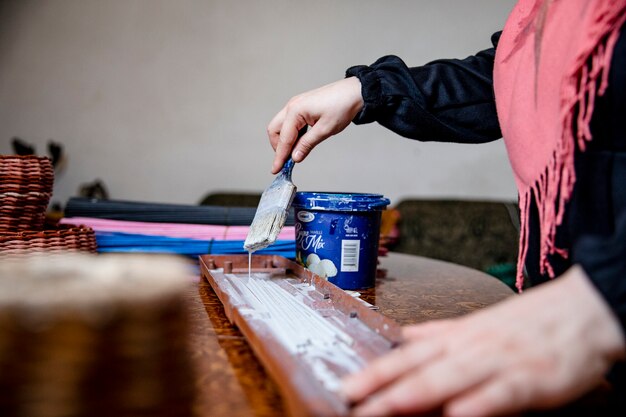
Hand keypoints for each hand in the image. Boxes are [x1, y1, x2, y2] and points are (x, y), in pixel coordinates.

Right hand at [267, 77, 363, 173]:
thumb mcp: (325, 130)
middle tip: (286, 161)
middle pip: (274, 130)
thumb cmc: (342, 106)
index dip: (280, 156)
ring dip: (284, 140)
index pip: (283, 139)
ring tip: (295, 152)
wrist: (354, 92)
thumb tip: (295, 157)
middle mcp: (292, 106)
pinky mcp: (301, 106)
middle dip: (278, 146)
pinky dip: (291, 133)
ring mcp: (296, 104)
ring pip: (280, 126)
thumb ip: (307, 144)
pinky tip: (300, 142)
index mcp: (295, 111)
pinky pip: (289, 122)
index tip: (276, 169)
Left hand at [341, 266, 625, 416]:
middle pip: (421, 369)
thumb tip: (402, 336)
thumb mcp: (475, 325)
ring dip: (417, 393)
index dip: (375, 372)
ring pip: (452, 377)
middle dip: (384, 388)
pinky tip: (458, 414)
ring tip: (387, 407)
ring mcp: (499, 361)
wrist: (582, 310)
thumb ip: (437, 333)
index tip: (346, 387)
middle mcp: (470, 347)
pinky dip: (479, 403)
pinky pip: (501, 393)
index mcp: (455, 337)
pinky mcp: (531, 378)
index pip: (406, 355)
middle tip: (353, 402)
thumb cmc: (526, 323)